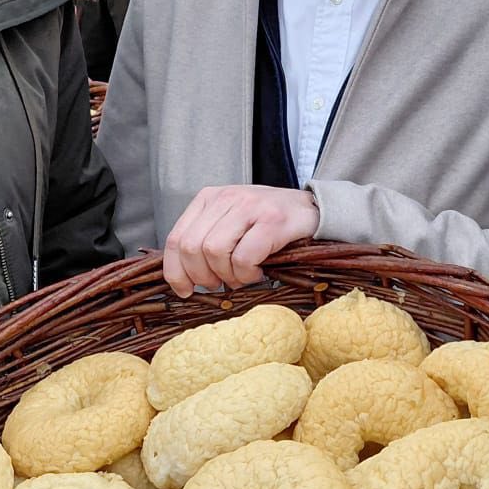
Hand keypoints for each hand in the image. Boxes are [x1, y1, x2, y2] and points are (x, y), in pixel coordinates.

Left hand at [162, 185, 319, 296]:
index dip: (176, 271)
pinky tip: (258, 272)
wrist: (313, 209)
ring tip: (243, 277)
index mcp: (209, 198)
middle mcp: (225, 198)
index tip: (185, 290)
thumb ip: (205, 239)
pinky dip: (247, 274)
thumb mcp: (230, 222)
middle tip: (221, 284)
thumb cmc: (268, 222)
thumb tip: (182, 277)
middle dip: (203, 277)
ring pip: (214, 253)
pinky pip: (244, 258)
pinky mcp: (271, 220)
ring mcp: (249, 206)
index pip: (176, 239)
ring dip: (228, 276)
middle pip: (192, 248)